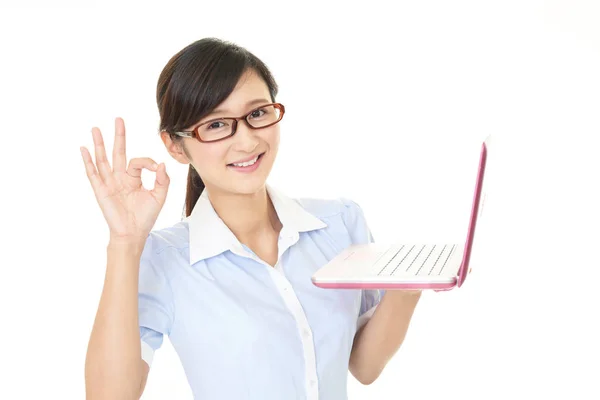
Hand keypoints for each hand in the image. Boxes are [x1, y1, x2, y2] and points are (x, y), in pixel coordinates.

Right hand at [80, 117, 169, 241]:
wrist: (133, 234)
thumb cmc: (145, 217)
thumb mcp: (159, 197)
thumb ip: (163, 180)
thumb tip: (161, 164)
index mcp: (133, 178)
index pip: (138, 161)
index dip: (148, 162)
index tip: (156, 168)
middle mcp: (120, 178)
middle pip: (118, 152)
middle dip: (119, 136)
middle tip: (119, 119)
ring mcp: (109, 183)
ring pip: (103, 159)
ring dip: (99, 144)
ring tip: (96, 128)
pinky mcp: (101, 190)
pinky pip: (93, 174)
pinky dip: (88, 161)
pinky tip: (84, 149)